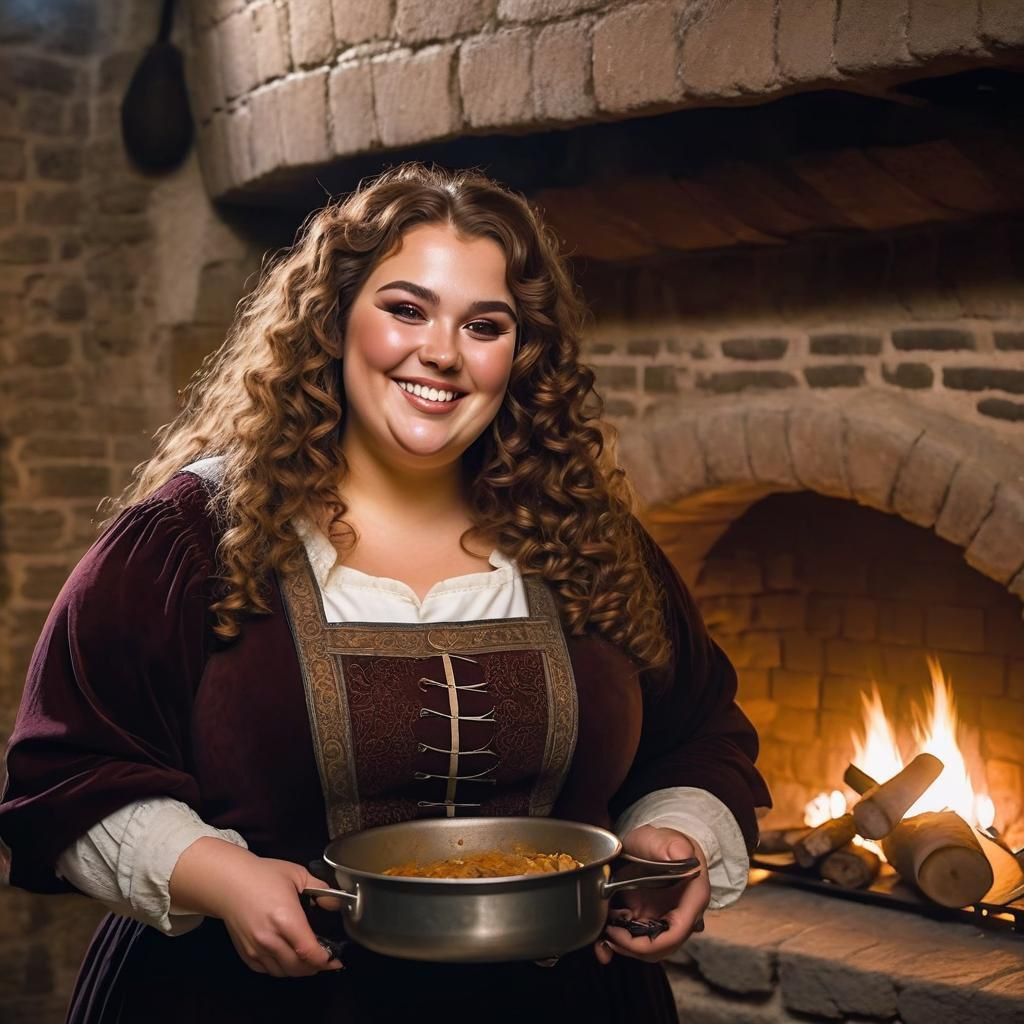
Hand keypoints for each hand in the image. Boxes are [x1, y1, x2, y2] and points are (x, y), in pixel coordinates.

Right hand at [170, 838, 343, 976]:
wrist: (228, 882)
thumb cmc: (263, 875)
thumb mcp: (297, 874)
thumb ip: (321, 889)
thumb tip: (336, 904)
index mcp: (285, 918)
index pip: (308, 951)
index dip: (325, 960)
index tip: (336, 959)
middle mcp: (270, 938)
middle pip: (298, 967)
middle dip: (316, 967)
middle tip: (327, 960)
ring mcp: (256, 949)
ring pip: (283, 972)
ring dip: (299, 970)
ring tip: (309, 961)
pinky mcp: (246, 954)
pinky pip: (267, 970)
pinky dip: (281, 969)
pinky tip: (288, 959)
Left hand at [594, 825, 709, 965]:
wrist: (656, 846)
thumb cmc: (662, 843)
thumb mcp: (663, 838)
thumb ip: (671, 845)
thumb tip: (681, 853)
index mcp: (693, 898)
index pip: (676, 932)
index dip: (649, 942)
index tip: (621, 933)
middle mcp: (682, 915)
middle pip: (661, 947)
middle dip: (632, 947)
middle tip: (608, 934)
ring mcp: (665, 920)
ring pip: (648, 949)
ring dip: (624, 947)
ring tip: (604, 933)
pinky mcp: (650, 921)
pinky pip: (638, 942)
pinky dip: (619, 944)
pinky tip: (603, 941)